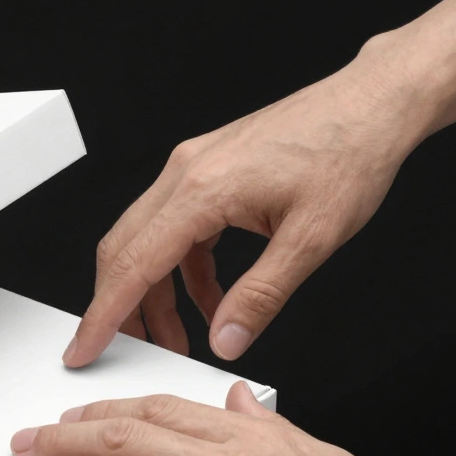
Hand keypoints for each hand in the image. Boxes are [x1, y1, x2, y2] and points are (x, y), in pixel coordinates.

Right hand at [63, 44, 435, 365]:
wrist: (373, 103)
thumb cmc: (350, 153)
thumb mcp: (312, 239)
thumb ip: (262, 296)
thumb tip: (226, 339)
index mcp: (201, 190)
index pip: (132, 264)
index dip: (103, 314)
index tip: (83, 348)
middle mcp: (184, 174)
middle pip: (124, 251)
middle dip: (121, 309)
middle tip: (129, 352)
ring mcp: (192, 167)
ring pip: (147, 242)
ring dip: (156, 294)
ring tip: (181, 337)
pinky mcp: (207, 170)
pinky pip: (175, 229)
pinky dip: (183, 270)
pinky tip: (212, 298)